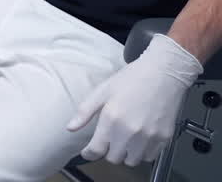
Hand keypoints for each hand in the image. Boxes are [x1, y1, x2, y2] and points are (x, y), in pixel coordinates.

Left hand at [67, 34, 202, 165]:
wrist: (163, 74)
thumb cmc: (132, 79)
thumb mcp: (102, 91)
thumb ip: (84, 112)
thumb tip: (70, 128)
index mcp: (112, 120)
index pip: (97, 150)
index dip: (89, 153)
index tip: (87, 152)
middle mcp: (131, 132)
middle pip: (114, 158)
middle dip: (108, 151)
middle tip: (109, 140)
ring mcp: (149, 137)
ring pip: (132, 161)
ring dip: (126, 154)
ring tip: (125, 140)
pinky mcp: (164, 138)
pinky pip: (150, 156)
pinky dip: (143, 152)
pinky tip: (140, 139)